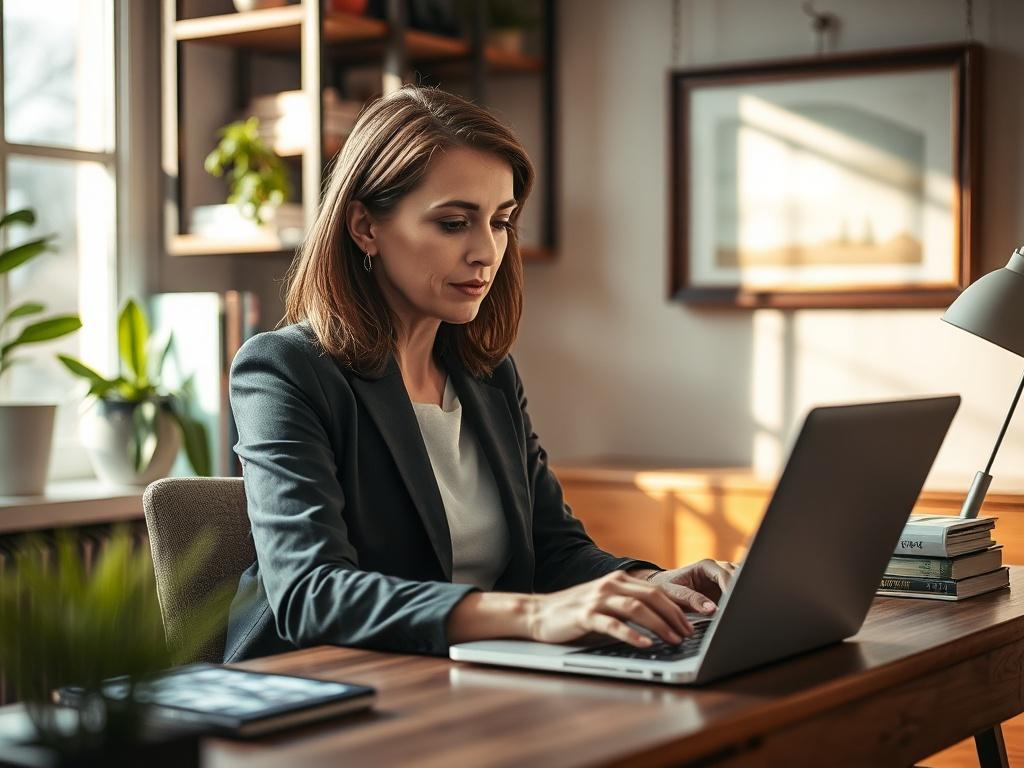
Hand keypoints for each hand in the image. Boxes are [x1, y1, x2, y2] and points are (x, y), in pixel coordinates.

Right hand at [526, 570, 692, 648]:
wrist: (539, 613)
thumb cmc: (577, 613)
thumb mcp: (607, 604)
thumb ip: (630, 607)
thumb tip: (665, 622)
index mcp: (619, 580)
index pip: (658, 590)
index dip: (681, 604)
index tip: (701, 617)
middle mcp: (611, 585)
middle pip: (652, 597)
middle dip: (675, 615)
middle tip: (691, 633)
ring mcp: (597, 598)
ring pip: (636, 608)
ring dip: (659, 625)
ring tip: (674, 640)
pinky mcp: (585, 614)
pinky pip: (613, 624)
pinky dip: (631, 634)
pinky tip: (645, 644)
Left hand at [644, 559, 735, 614]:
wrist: (662, 591)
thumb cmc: (667, 588)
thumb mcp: (674, 593)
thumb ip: (691, 599)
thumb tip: (712, 609)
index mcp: (705, 566)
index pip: (724, 574)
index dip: (731, 587)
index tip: (734, 601)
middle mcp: (718, 570)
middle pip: (738, 576)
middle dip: (742, 590)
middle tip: (744, 608)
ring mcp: (724, 580)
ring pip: (742, 583)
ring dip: (744, 595)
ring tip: (746, 611)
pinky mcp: (727, 591)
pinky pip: (740, 593)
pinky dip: (742, 600)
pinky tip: (743, 612)